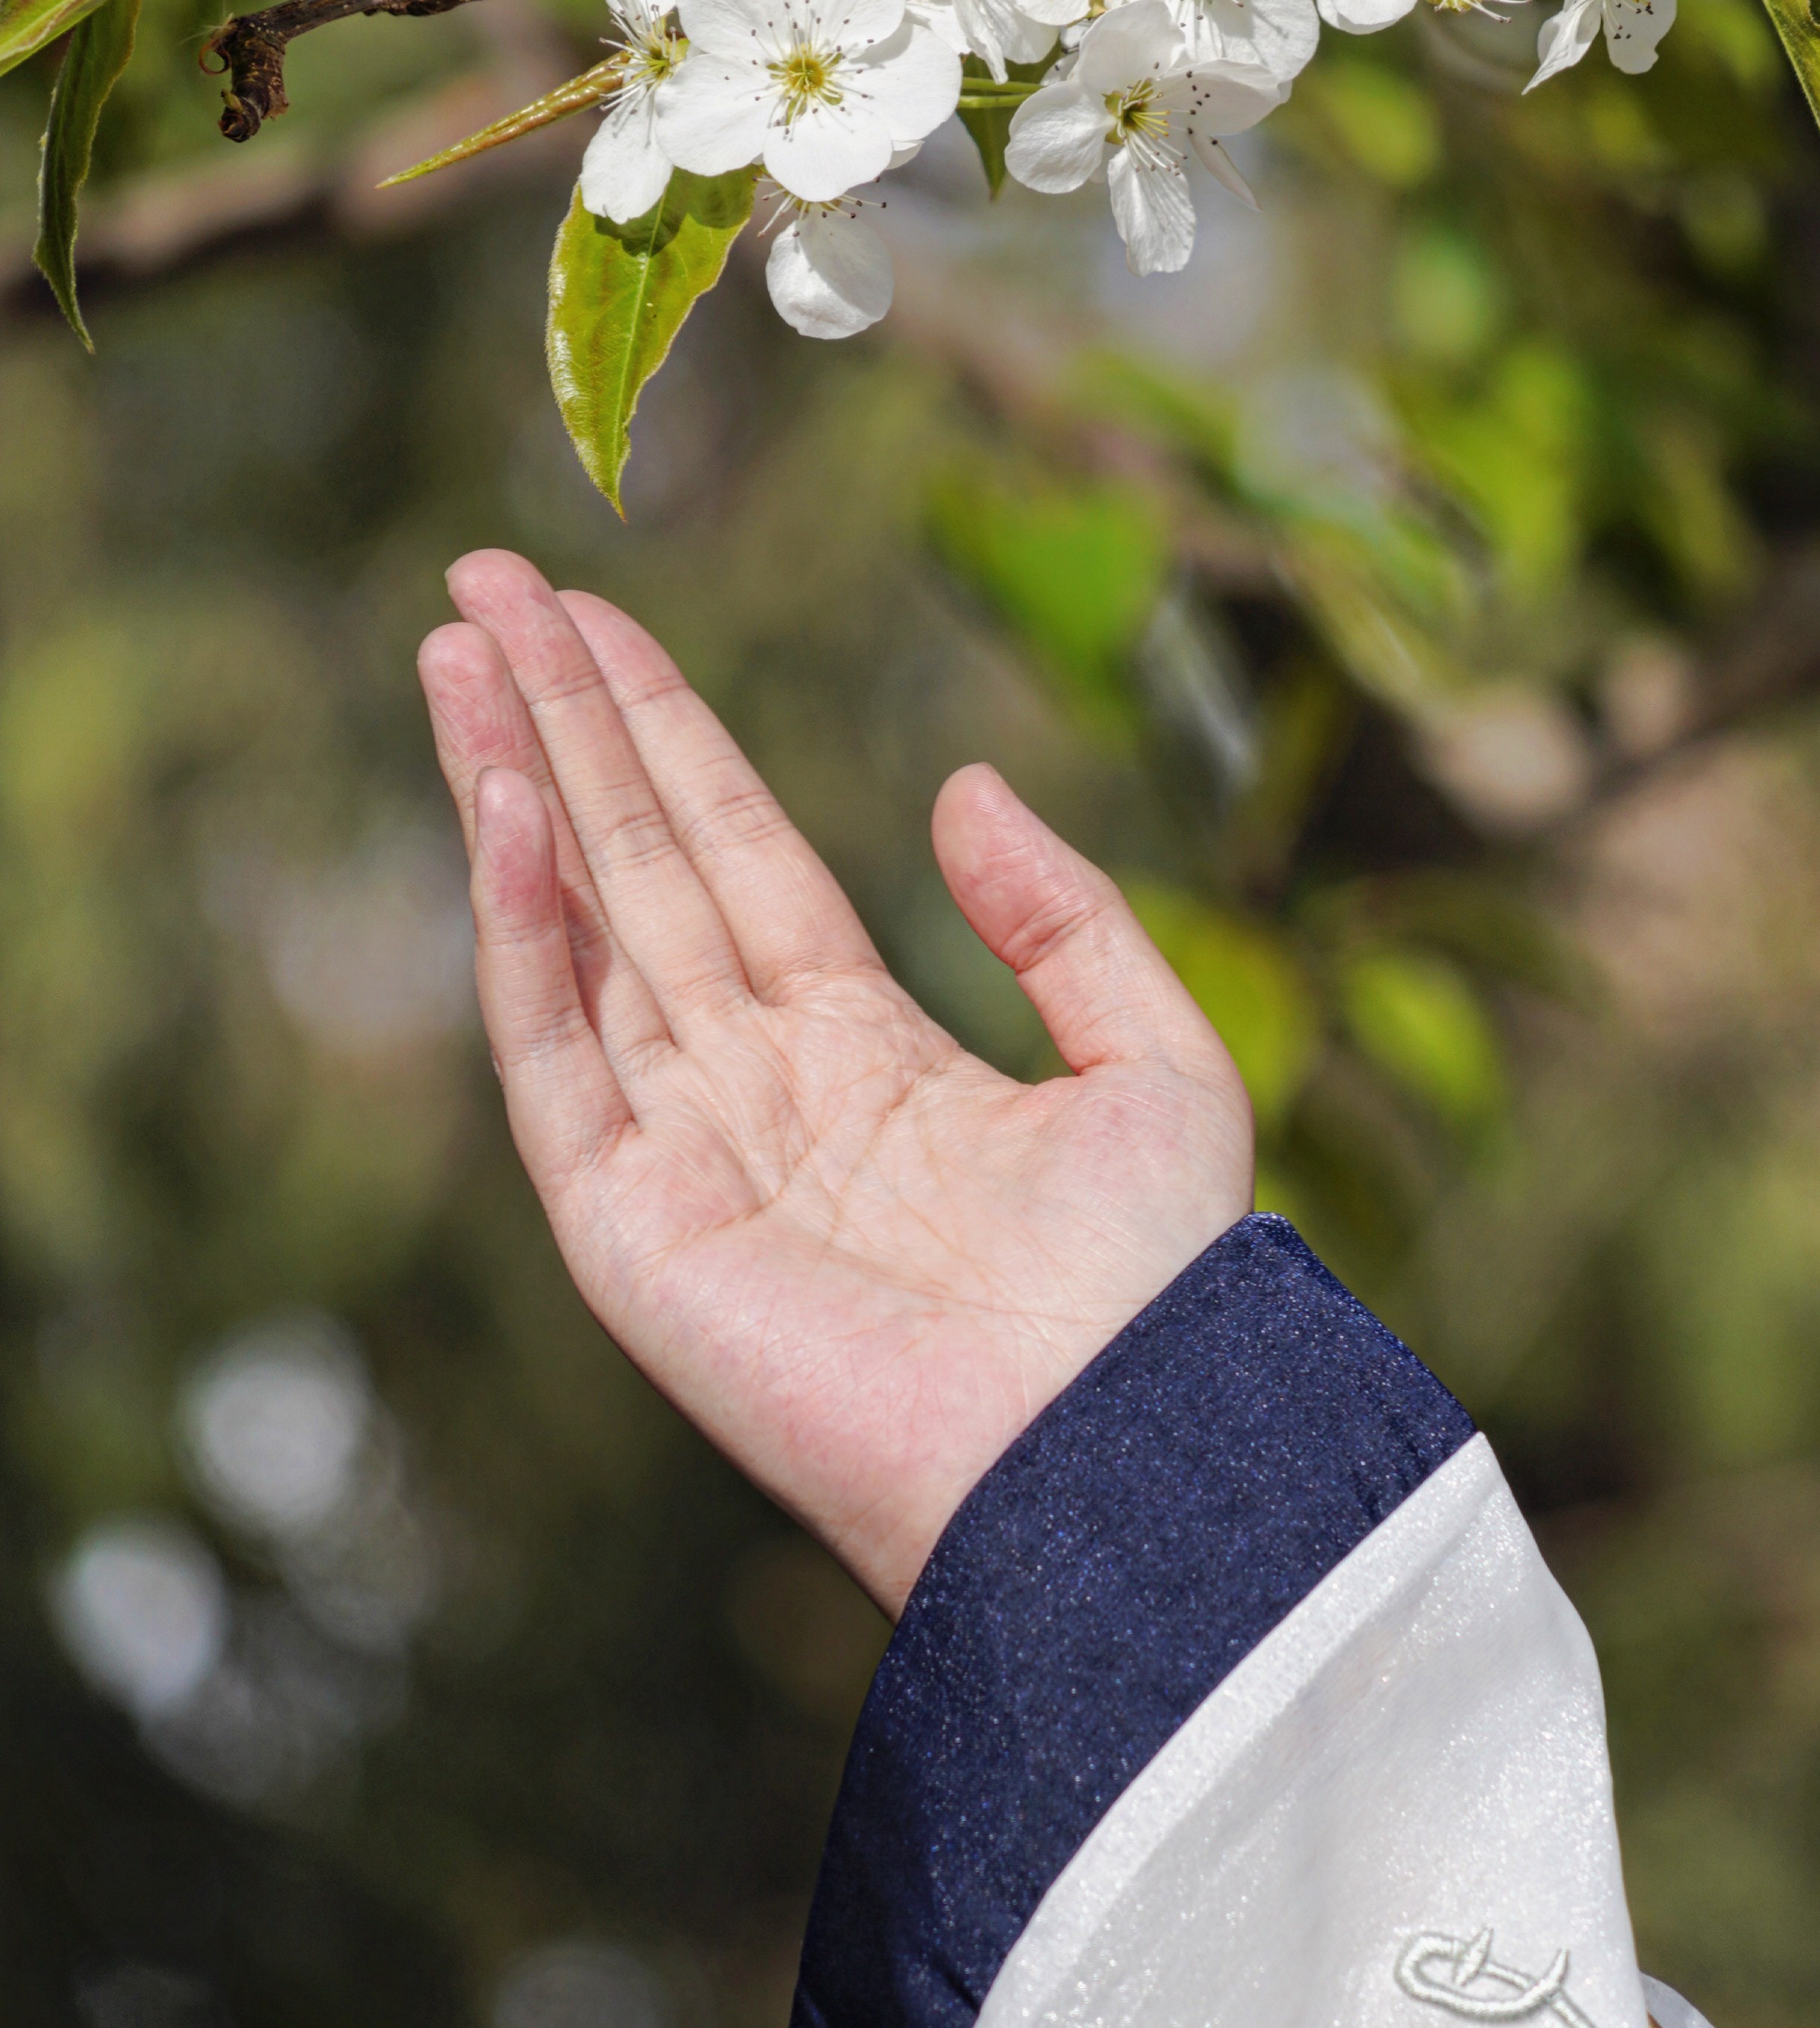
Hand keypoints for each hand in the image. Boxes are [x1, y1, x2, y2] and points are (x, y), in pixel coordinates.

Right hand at [417, 551, 1252, 1613]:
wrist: (1114, 1447)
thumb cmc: (1153, 1287)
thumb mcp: (1153, 1061)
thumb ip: (1066, 917)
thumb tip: (958, 787)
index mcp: (870, 1052)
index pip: (738, 853)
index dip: (668, 732)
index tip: (598, 615)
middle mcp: (760, 1090)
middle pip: (638, 865)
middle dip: (564, 723)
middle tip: (486, 580)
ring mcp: (685, 1153)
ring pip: (576, 931)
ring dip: (515, 786)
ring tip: (458, 646)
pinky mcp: (632, 1226)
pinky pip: (556, 1050)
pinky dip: (517, 931)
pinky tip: (500, 805)